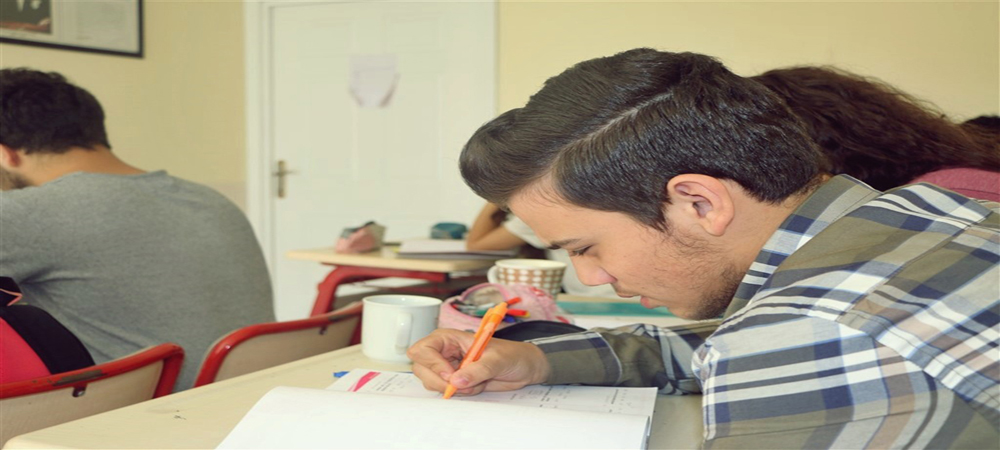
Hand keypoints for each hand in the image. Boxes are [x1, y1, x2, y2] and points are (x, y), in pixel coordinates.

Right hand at [407, 328, 550, 395]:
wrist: (523, 368)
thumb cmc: (512, 355)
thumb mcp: (497, 360)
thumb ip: (477, 370)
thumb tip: (456, 381)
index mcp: (450, 338)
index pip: (424, 349)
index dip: (432, 363)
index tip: (451, 374)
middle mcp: (444, 352)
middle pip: (421, 368)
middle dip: (439, 380)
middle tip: (461, 384)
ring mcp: (447, 367)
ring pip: (431, 381)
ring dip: (452, 388)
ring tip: (475, 382)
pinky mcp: (454, 381)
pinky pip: (444, 391)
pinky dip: (459, 393)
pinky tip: (475, 386)